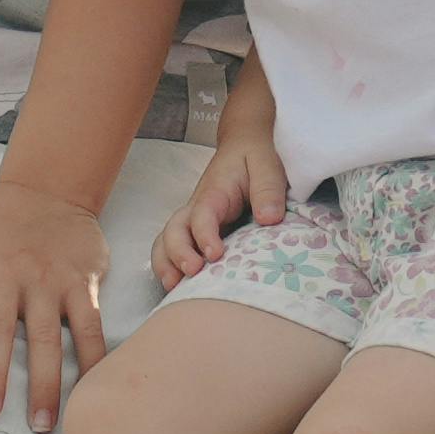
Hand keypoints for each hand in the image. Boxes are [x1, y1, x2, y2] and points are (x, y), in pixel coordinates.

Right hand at [156, 123, 289, 283]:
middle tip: (193, 272)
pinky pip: (174, 248)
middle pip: (173, 230)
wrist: (244, 144)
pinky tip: (179, 289)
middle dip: (177, 254)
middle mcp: (197, 208)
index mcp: (214, 192)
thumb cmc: (255, 156)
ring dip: (166, 264)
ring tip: (175, 289)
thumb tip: (268, 219)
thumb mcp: (267, 165)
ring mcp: (193, 220)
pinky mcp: (197, 232)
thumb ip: (267, 189)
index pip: (201, 215)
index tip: (215, 255)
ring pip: (166, 241)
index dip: (204, 236)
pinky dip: (170, 267)